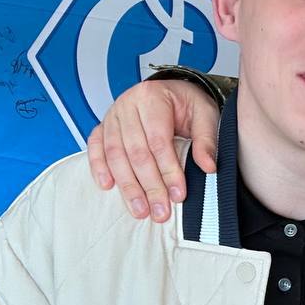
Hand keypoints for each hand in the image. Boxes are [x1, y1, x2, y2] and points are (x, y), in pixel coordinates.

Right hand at [86, 79, 220, 222]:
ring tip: (140, 210)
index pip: (159, 140)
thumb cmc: (186, 103)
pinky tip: (107, 187)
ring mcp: (112, 115)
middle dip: (149, 186)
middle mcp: (127, 104)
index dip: (168, 170)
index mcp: (152, 96)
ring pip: (115, 154)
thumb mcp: (205, 114)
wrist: (171, 92)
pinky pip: (95, 148)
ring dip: (127, 186)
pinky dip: (99, 167)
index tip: (178, 195)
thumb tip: (208, 167)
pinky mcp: (103, 126)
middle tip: (160, 212)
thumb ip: (206, 140)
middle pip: (136, 152)